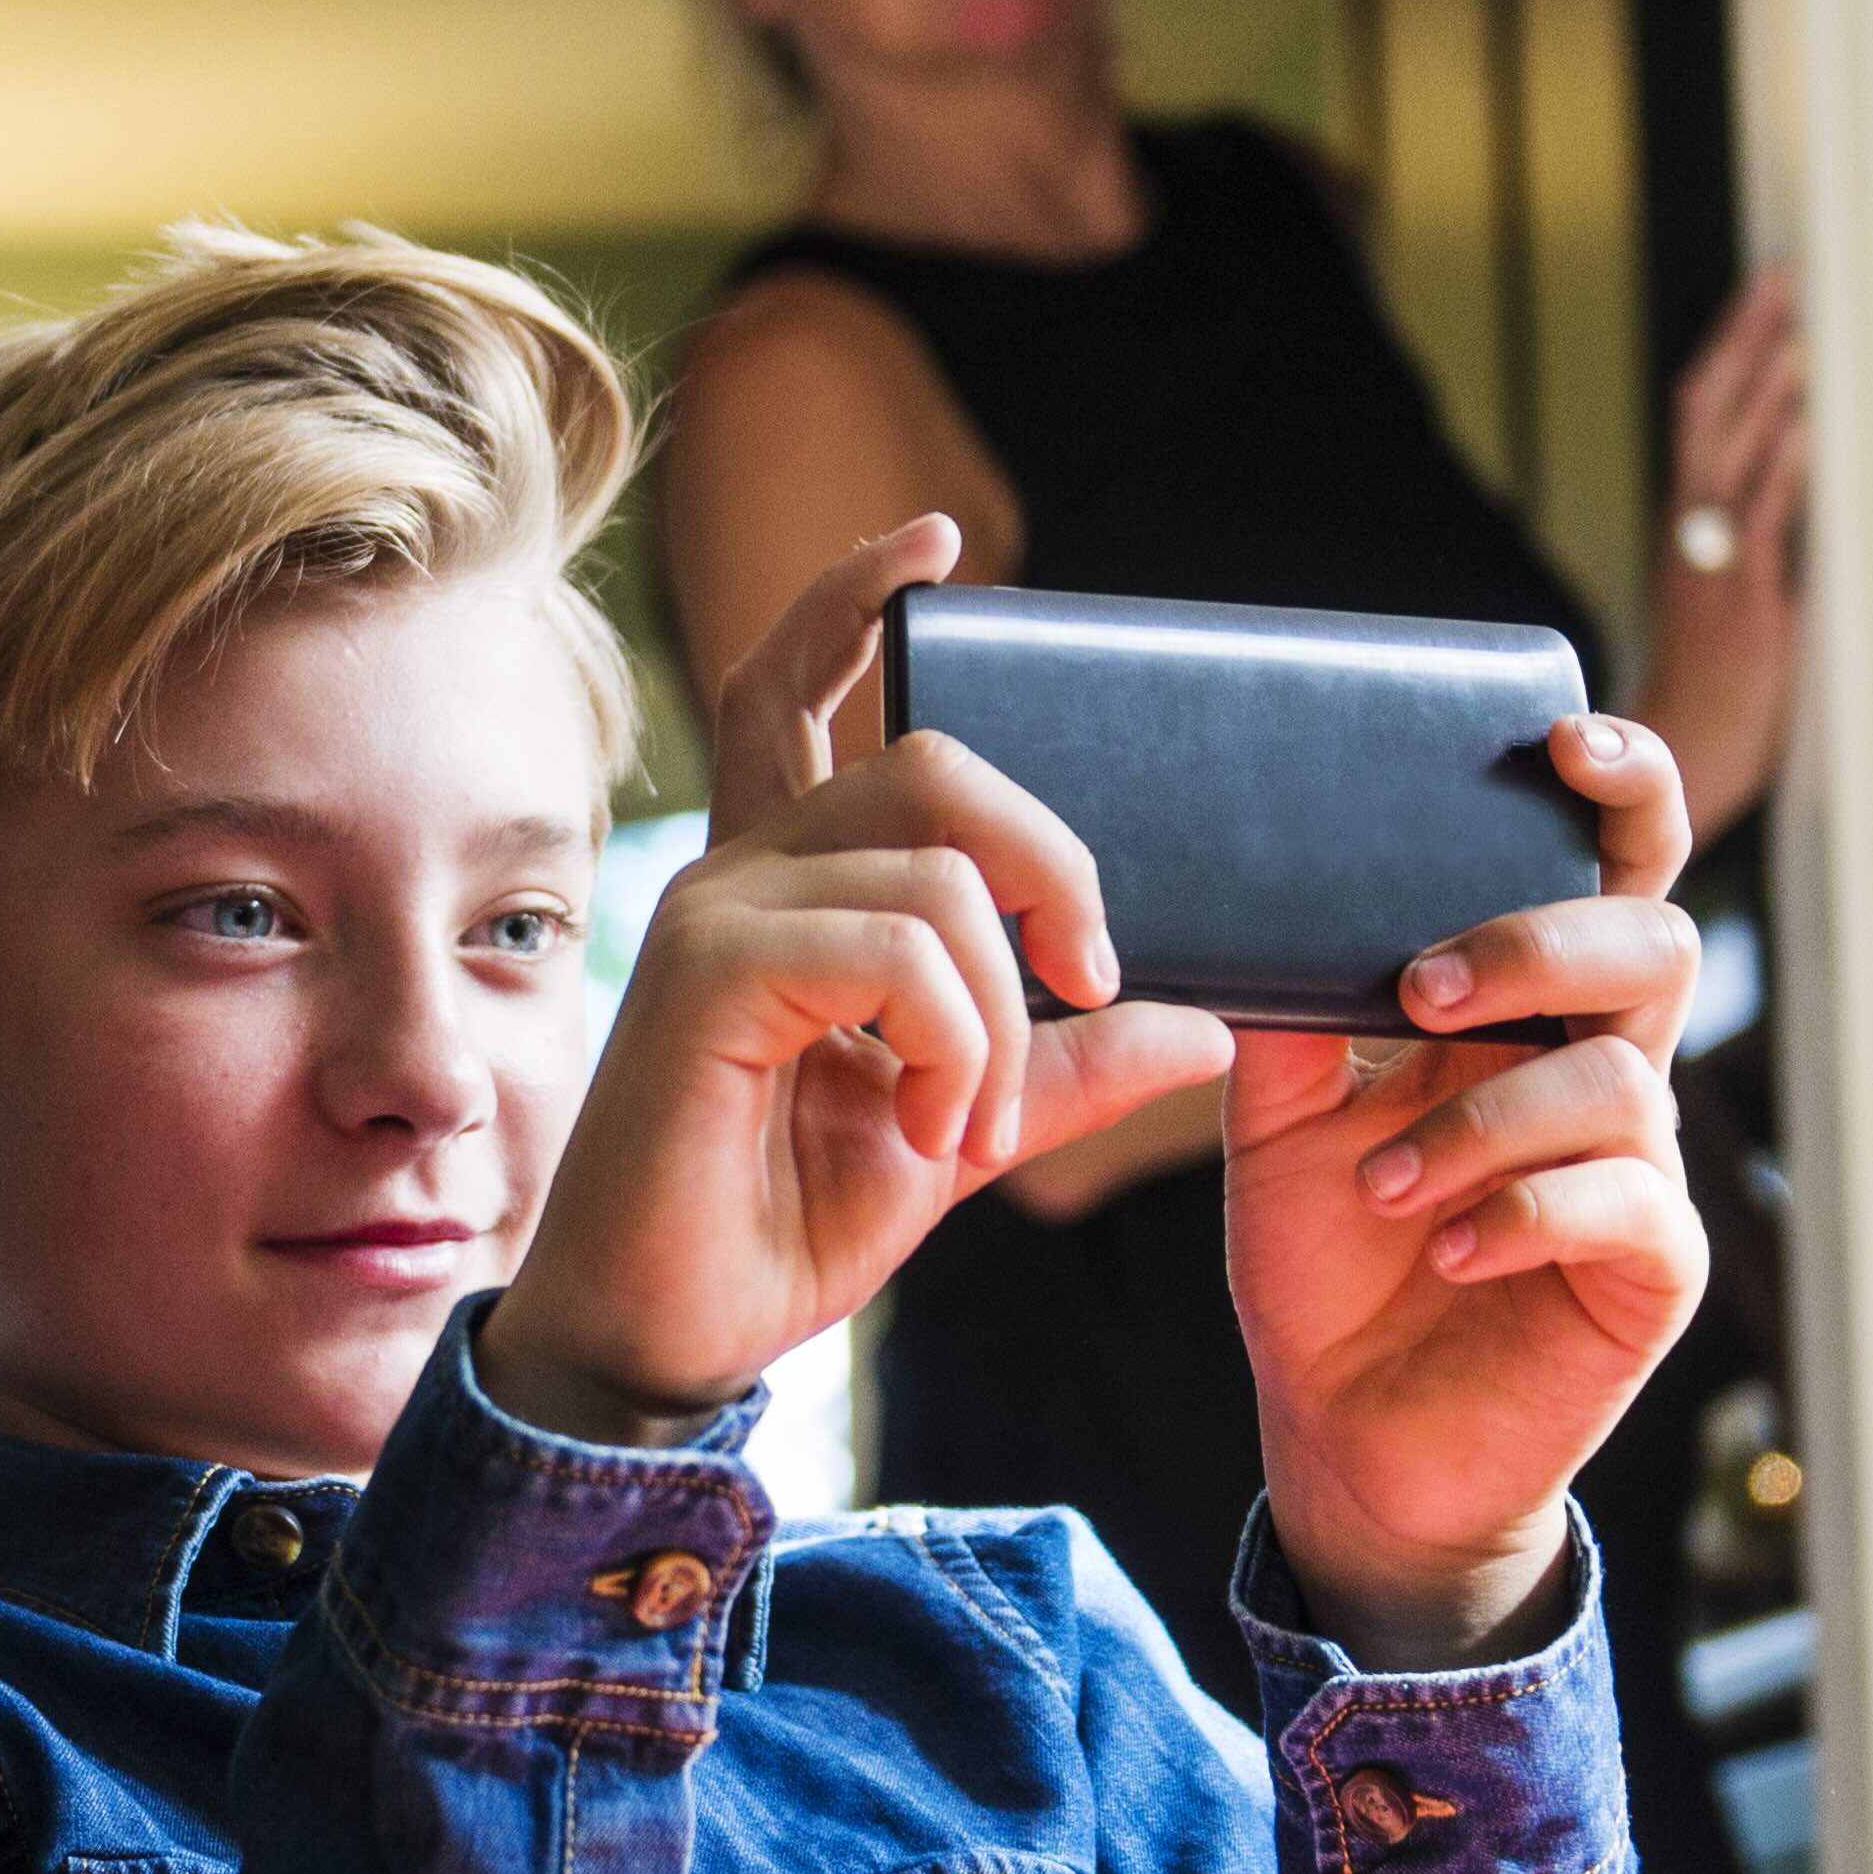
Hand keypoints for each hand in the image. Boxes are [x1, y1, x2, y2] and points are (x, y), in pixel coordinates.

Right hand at [480, 519, 1230, 1441]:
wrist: (669, 1336)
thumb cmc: (777, 1229)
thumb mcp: (961, 1132)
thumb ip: (1066, 1067)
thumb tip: (1203, 1022)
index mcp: (789, 890)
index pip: (798, 691)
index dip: (857, 598)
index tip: (937, 537)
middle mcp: (743, 872)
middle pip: (932, 760)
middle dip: (1053, 864)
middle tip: (1087, 984)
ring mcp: (718, 909)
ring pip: (942, 869)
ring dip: (1004, 1018)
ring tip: (971, 1127)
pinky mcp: (709, 966)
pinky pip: (904, 947)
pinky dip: (959, 1045)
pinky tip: (934, 1129)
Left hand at [1227, 712, 1711, 1663]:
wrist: (1345, 1433)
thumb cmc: (1329, 1266)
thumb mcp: (1279, 1128)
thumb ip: (1286, 1024)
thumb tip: (1250, 910)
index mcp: (1530, 1014)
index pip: (1609, 869)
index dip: (1619, 791)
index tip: (1558, 741)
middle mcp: (1603, 1072)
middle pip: (1651, 942)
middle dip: (1541, 945)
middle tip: (1419, 994)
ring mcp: (1641, 1172)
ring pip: (1623, 1080)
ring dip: (1489, 1119)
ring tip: (1385, 1184)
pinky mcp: (1651, 1273)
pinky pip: (1624, 1205)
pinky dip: (1526, 1210)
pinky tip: (1449, 1245)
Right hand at [1640, 271, 1808, 840]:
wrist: (1679, 772)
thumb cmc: (1717, 695)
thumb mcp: (1737, 604)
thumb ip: (1764, 546)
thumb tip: (1822, 483)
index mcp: (1687, 529)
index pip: (1700, 416)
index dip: (1730, 348)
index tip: (1770, 288)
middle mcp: (1691, 537)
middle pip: (1707, 415)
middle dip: (1747, 343)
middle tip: (1787, 280)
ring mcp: (1714, 569)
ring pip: (1733, 459)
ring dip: (1772, 395)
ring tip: (1807, 335)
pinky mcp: (1742, 606)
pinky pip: (1761, 524)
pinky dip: (1784, 471)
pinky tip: (1812, 429)